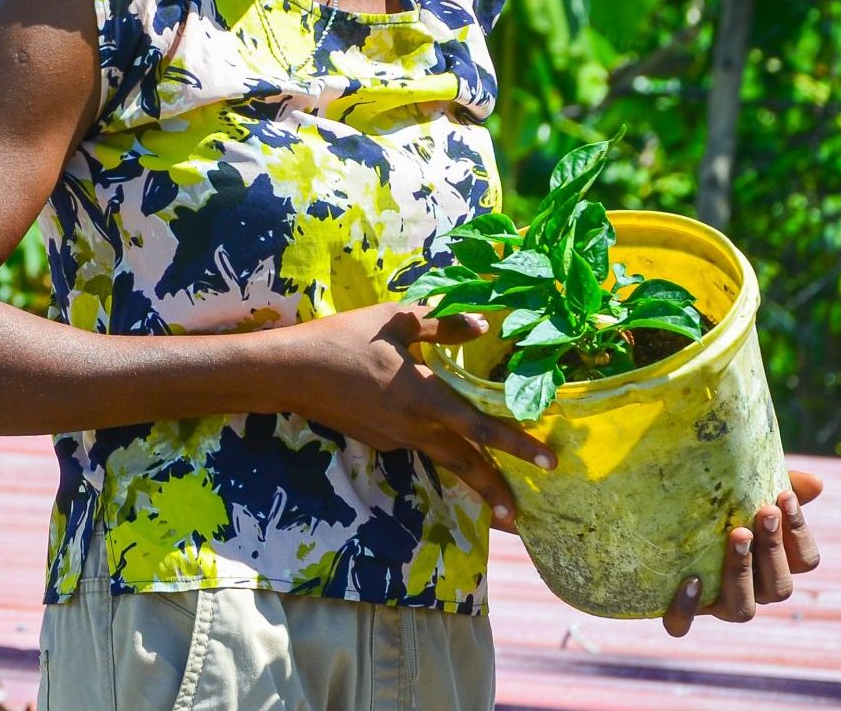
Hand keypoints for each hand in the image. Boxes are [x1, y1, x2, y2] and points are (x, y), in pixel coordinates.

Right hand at [277, 302, 555, 533]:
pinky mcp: (379, 439)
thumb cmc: (343, 339)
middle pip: (465, 466)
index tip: (550, 463)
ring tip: (497, 501)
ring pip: (443, 459)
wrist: (290, 372)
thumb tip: (484, 325)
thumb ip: (442, 323)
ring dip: (472, 480)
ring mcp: (395, 438)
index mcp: (424, 396)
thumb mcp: (395, 321)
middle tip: (522, 521)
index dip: (517, 445)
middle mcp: (415, 426)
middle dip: (495, 493)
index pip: (480, 428)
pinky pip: (417, 444)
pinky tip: (437, 436)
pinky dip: (437, 448)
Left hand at [662, 471, 823, 635]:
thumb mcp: (745, 488)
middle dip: (774, 548)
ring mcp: (715, 604)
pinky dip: (686, 608)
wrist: (652, 518)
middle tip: (763, 512)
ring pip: (743, 609)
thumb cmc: (713, 504)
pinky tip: (690, 579)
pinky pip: (682, 624)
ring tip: (736, 536)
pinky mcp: (677, 612)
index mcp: (772, 563)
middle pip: (779, 587)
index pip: (804, 561)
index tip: (783, 496)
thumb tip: (816, 483)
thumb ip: (780, 483)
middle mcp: (751, 589)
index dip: (798, 532)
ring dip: (742, 572)